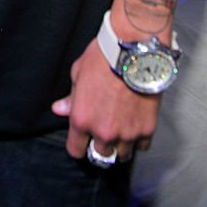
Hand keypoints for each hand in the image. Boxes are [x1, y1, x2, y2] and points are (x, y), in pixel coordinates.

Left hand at [51, 37, 159, 161]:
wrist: (133, 51)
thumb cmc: (103, 58)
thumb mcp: (78, 73)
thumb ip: (71, 98)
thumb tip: (59, 109)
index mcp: (81, 119)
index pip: (76, 150)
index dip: (78, 145)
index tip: (82, 139)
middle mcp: (103, 132)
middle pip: (100, 155)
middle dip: (100, 143)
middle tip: (104, 129)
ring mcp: (127, 133)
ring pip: (122, 154)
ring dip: (120, 145)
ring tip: (120, 128)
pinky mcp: (147, 129)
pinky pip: (141, 146)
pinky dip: (138, 139)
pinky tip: (135, 125)